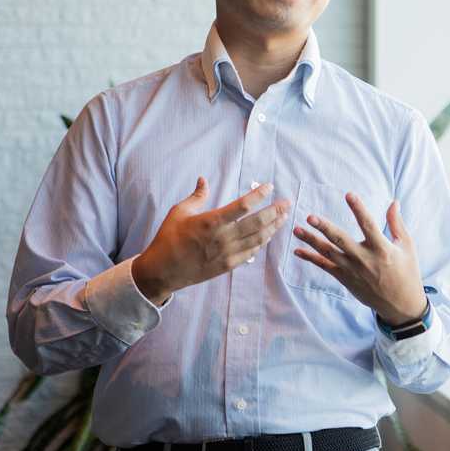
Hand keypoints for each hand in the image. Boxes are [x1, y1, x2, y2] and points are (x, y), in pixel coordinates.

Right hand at [133, 177, 288, 304]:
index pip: (243, 206)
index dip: (259, 195)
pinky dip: (262, 242)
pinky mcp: (228, 265)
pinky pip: (251, 252)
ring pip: (258, 238)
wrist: (162, 271)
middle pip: (258, 222)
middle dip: (276, 211)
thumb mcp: (179, 212)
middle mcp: (223, 238)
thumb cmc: (168, 238)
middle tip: (287, 203)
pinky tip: (268, 234)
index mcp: (211, 221)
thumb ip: (196, 196)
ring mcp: (227, 253)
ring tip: (283, 217)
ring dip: (274, 227)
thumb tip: (203, 179)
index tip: (269, 187)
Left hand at [293, 193, 426, 325]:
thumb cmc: (406, 272)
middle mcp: (364, 259)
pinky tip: (298, 251)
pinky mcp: (345, 279)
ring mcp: (352, 270)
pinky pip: (325, 267)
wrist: (400, 304)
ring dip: (311, 241)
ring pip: (328, 253)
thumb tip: (393, 202)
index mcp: (382, 249)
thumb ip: (397, 223)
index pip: (368, 225)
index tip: (349, 195)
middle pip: (341, 240)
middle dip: (324, 228)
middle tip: (310, 217)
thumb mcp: (407, 246)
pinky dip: (311, 259)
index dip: (358, 209)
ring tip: (297, 230)